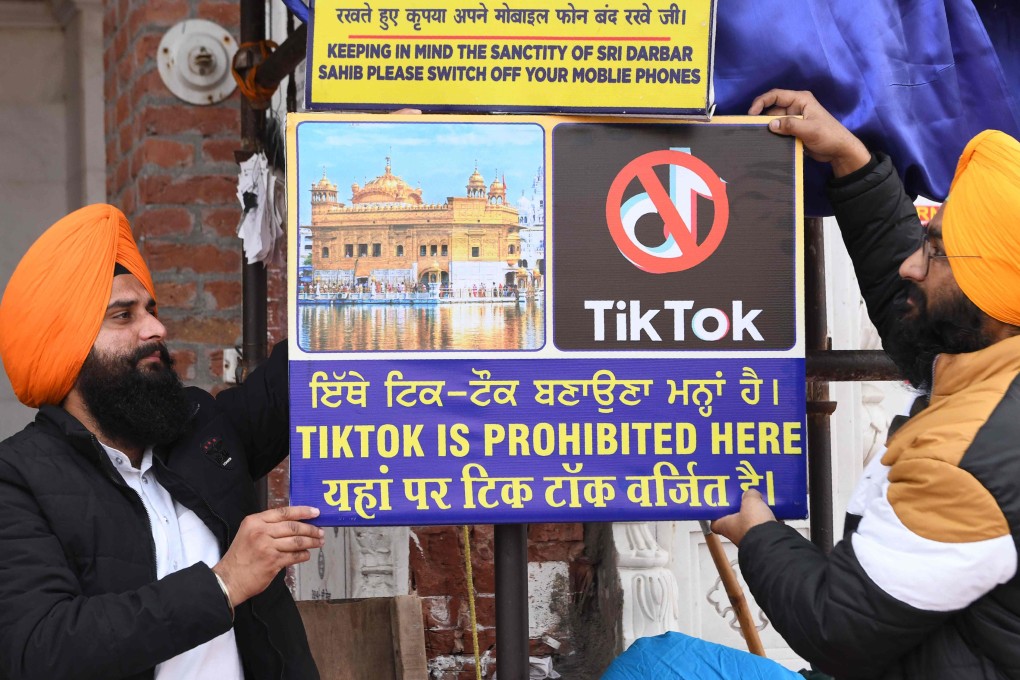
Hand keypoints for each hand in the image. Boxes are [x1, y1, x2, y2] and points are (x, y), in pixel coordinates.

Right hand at [213, 506, 323, 605]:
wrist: (228, 579)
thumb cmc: (240, 558)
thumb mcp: (248, 533)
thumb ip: (267, 526)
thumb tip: (293, 523)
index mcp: (254, 522)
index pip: (283, 512)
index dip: (302, 511)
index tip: (315, 513)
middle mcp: (261, 532)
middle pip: (293, 526)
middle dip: (311, 529)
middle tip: (320, 531)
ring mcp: (267, 547)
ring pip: (297, 541)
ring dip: (311, 541)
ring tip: (318, 542)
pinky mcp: (273, 562)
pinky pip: (294, 556)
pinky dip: (303, 555)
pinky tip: (306, 554)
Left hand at [710, 490, 776, 546]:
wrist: (773, 543)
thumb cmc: (754, 527)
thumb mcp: (750, 501)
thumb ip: (749, 495)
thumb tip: (751, 493)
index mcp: (726, 526)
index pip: (715, 523)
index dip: (718, 514)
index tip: (721, 505)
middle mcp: (737, 534)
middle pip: (736, 521)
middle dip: (742, 510)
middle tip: (747, 500)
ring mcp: (751, 538)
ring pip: (753, 524)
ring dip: (758, 516)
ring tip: (763, 504)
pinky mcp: (765, 540)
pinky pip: (766, 529)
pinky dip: (770, 522)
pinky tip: (776, 513)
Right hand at [748, 89, 870, 176]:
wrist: (839, 150)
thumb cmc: (829, 135)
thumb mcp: (810, 129)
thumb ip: (790, 126)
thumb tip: (770, 125)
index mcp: (800, 100)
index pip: (776, 95)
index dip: (761, 102)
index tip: (751, 114)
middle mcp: (796, 107)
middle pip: (772, 108)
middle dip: (762, 117)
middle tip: (751, 128)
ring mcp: (794, 119)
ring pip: (774, 120)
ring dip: (767, 128)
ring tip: (757, 137)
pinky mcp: (794, 130)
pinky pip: (779, 130)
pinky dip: (773, 135)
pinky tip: (766, 142)